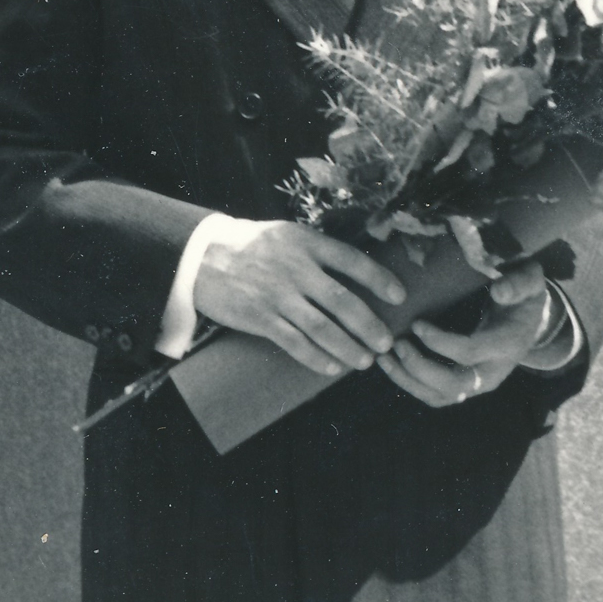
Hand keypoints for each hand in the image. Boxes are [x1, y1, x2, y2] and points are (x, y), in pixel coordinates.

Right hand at [195, 224, 406, 377]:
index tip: (399, 296)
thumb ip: (316, 250)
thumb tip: (355, 271)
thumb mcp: (286, 234)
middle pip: (342, 301)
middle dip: (369, 325)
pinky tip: (333, 367)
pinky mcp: (260, 318)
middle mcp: (295, 268)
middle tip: (387, 343)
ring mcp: (277, 295)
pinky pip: (295, 343)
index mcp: (305, 242)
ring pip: (322, 327)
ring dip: (348, 347)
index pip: (351, 260)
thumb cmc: (251, 245)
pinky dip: (317, 358)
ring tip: (365, 361)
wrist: (203, 257)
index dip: (379, 279)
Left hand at [377, 259, 559, 408]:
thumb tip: (499, 289)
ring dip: (408, 381)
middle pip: (453, 385)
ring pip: (440, 397)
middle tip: (396, 344)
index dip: (440, 342)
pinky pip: (435, 396)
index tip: (416, 324)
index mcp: (507, 345)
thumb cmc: (523, 295)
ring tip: (383, 358)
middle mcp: (493, 372)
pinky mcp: (465, 387)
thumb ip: (518, 283)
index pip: (470, 352)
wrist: (530, 320)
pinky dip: (410, 385)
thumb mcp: (528, 280)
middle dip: (420, 368)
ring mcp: (478, 384)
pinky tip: (391, 365)